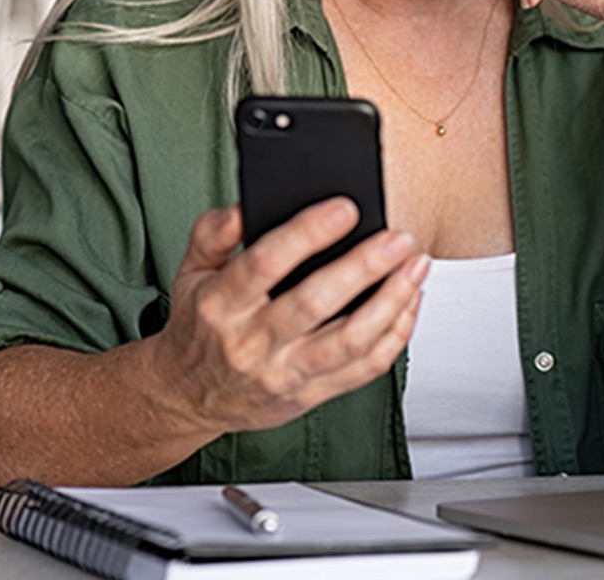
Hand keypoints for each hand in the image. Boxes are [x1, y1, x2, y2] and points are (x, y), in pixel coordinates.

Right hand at [146, 200, 427, 437]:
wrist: (187, 397)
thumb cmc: (199, 325)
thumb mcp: (190, 270)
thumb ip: (212, 233)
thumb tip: (242, 207)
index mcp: (222, 303)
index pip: (266, 263)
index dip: (308, 234)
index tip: (344, 209)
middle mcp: (253, 342)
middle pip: (316, 303)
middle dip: (365, 267)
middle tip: (398, 238)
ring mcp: (284, 373)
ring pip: (349, 341)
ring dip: (391, 301)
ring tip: (416, 266)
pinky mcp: (310, 395)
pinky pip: (362, 369)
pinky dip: (394, 336)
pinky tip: (409, 302)